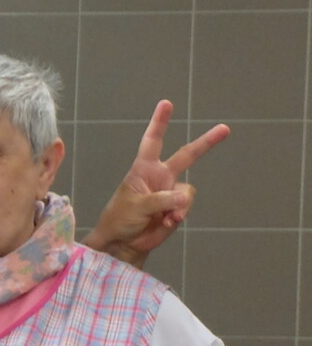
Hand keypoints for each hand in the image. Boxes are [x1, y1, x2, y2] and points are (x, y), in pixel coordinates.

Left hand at [87, 102, 229, 264]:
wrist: (124, 242)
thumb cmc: (121, 219)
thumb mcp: (137, 206)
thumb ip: (161, 200)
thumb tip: (184, 198)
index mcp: (144, 169)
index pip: (152, 141)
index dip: (160, 122)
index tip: (166, 103)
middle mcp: (160, 176)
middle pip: (187, 155)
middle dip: (206, 142)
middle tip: (225, 128)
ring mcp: (171, 192)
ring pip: (188, 191)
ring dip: (179, 205)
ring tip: (164, 217)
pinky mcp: (177, 207)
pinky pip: (187, 206)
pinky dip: (179, 215)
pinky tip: (166, 222)